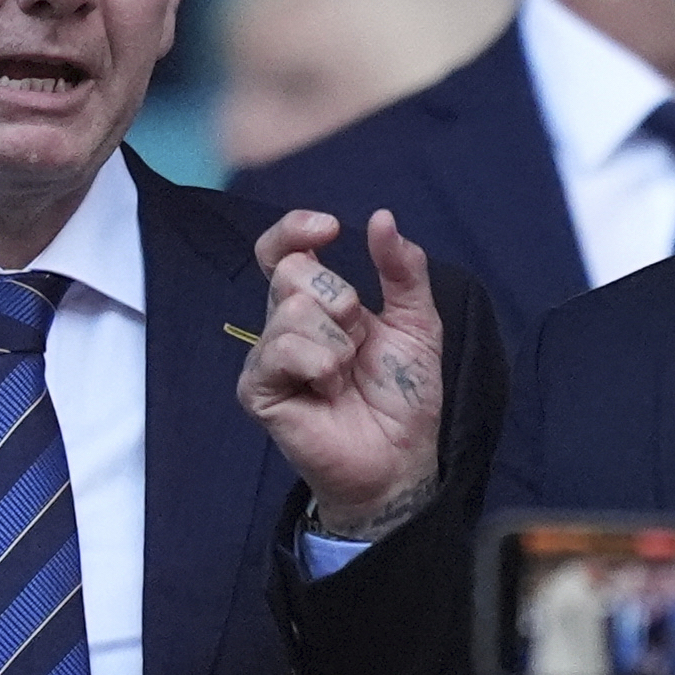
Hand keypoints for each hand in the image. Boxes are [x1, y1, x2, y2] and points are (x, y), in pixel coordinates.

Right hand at [236, 210, 446, 536]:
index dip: (295, 229)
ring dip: (338, 343)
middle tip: (358, 341)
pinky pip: (281, 350)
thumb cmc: (403, 395)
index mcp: (316, 302)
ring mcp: (267, 357)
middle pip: (292, 272)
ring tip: (346, 375)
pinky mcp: (257, 389)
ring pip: (292, 311)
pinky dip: (320, 365)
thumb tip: (380, 217)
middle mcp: (284, 323)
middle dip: (342, 300)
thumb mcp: (417, 322)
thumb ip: (402, 269)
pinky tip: (329, 391)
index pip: (282, 250)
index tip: (330, 230)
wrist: (400, 458)